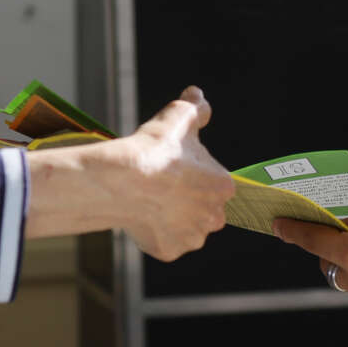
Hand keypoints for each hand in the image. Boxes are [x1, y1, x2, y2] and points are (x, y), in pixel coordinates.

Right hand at [26, 86, 233, 259]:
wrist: (123, 180)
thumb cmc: (155, 149)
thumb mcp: (179, 116)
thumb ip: (195, 107)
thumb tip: (197, 95)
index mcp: (224, 187)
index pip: (214, 184)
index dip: (194, 176)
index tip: (175, 169)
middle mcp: (215, 217)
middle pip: (203, 210)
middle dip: (187, 201)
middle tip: (163, 187)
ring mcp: (192, 237)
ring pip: (186, 228)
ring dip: (173, 219)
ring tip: (151, 201)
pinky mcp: (169, 251)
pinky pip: (166, 244)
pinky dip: (156, 234)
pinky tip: (143, 217)